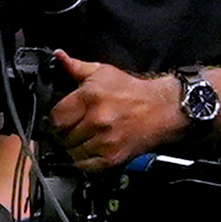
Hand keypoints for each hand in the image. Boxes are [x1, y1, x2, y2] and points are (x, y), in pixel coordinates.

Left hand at [47, 52, 185, 171]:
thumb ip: (76, 67)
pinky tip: (92, 148)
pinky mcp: (112, 157)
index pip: (55, 117)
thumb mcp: (104, 72)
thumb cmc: (134, 91)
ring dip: (74, 147)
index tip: (64, 117)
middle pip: (61, 136)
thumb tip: (58, 56)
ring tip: (85, 137)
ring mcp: (104, 141)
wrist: (166, 109)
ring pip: (70, 152)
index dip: (57, 118)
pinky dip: (84, 160)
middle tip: (75, 127)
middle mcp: (96, 120)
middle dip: (65, 132)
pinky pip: (84, 165)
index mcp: (90, 97)